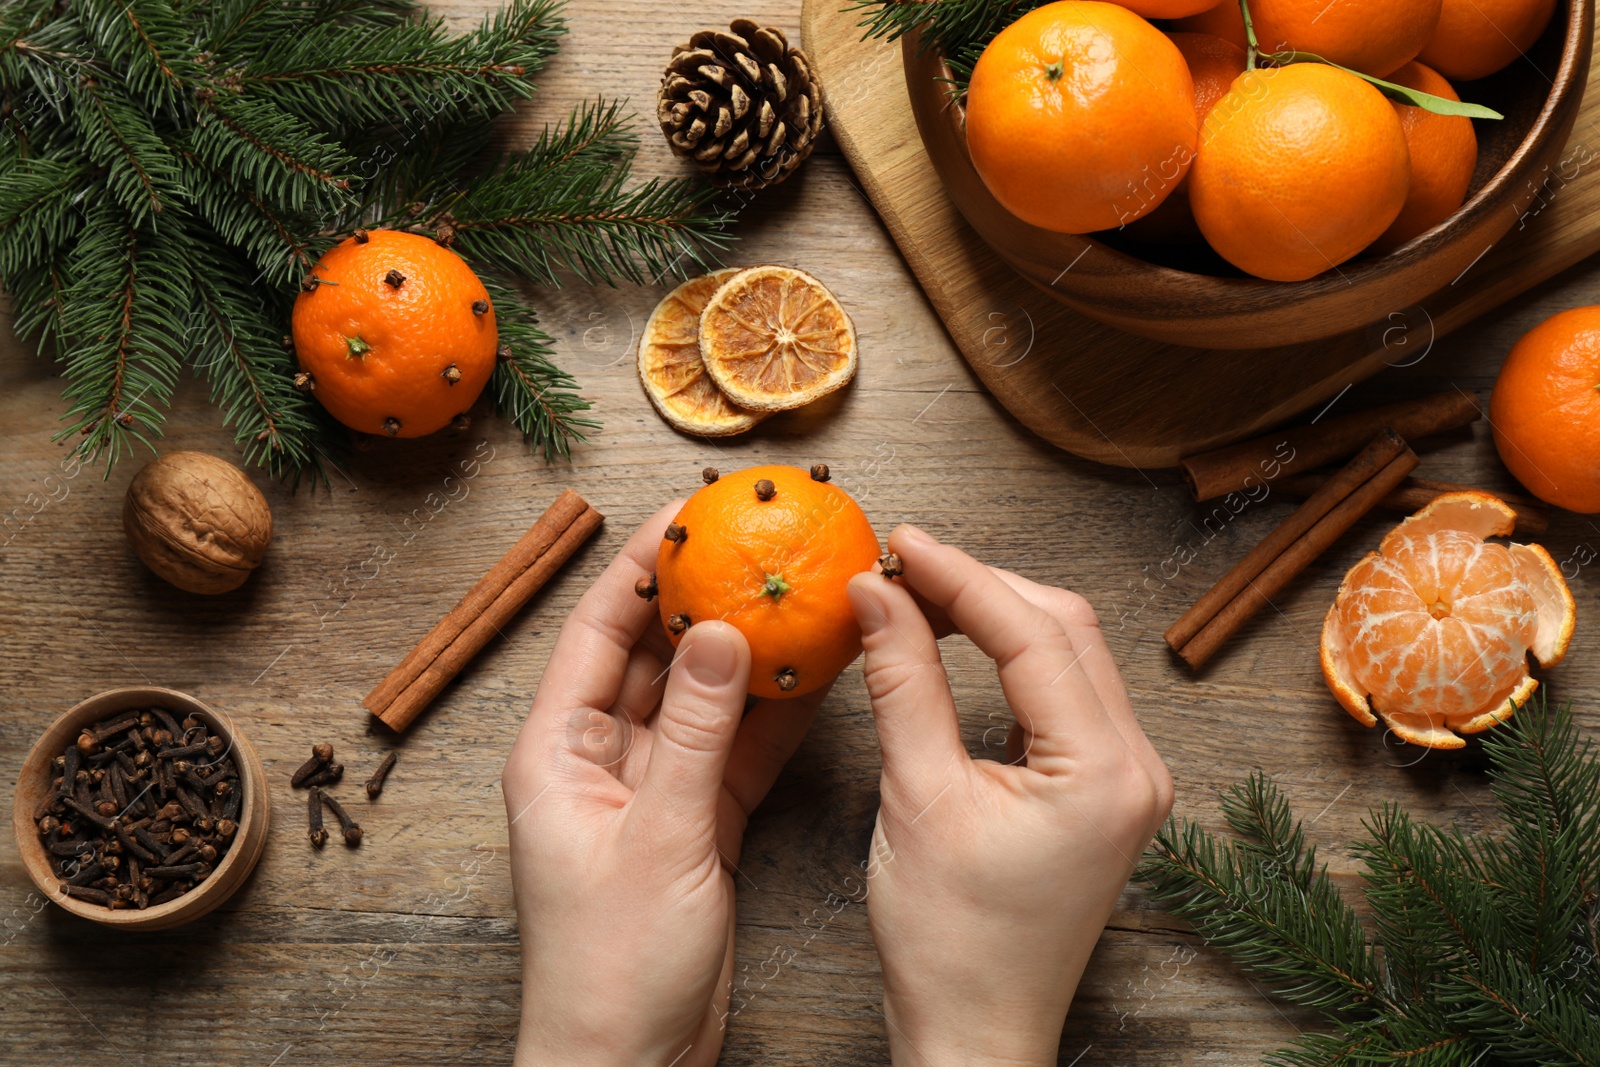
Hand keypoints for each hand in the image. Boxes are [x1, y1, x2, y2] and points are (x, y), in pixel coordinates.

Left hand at [503, 504, 828, 1066]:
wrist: (629, 1063)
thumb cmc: (610, 967)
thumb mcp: (660, 837)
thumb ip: (696, 732)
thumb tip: (720, 632)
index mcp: (557, 751)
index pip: (598, 631)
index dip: (640, 567)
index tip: (688, 515)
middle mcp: (599, 759)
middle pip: (655, 655)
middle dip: (703, 599)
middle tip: (756, 544)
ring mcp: (651, 790)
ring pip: (703, 700)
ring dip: (746, 652)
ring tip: (797, 594)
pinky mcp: (695, 824)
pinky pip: (734, 750)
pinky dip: (771, 716)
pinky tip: (813, 674)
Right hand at [846, 525, 1173, 1066]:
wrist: (977, 1032)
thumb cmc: (950, 942)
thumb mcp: (916, 798)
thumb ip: (902, 682)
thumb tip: (876, 593)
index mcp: (1106, 771)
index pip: (1033, 634)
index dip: (959, 575)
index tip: (898, 543)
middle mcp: (1138, 766)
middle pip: (1064, 629)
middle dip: (979, 587)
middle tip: (898, 567)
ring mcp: (1128, 778)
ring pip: (1066, 654)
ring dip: (994, 617)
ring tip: (915, 596)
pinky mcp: (1104, 789)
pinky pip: (1062, 694)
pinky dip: (1008, 659)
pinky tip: (954, 643)